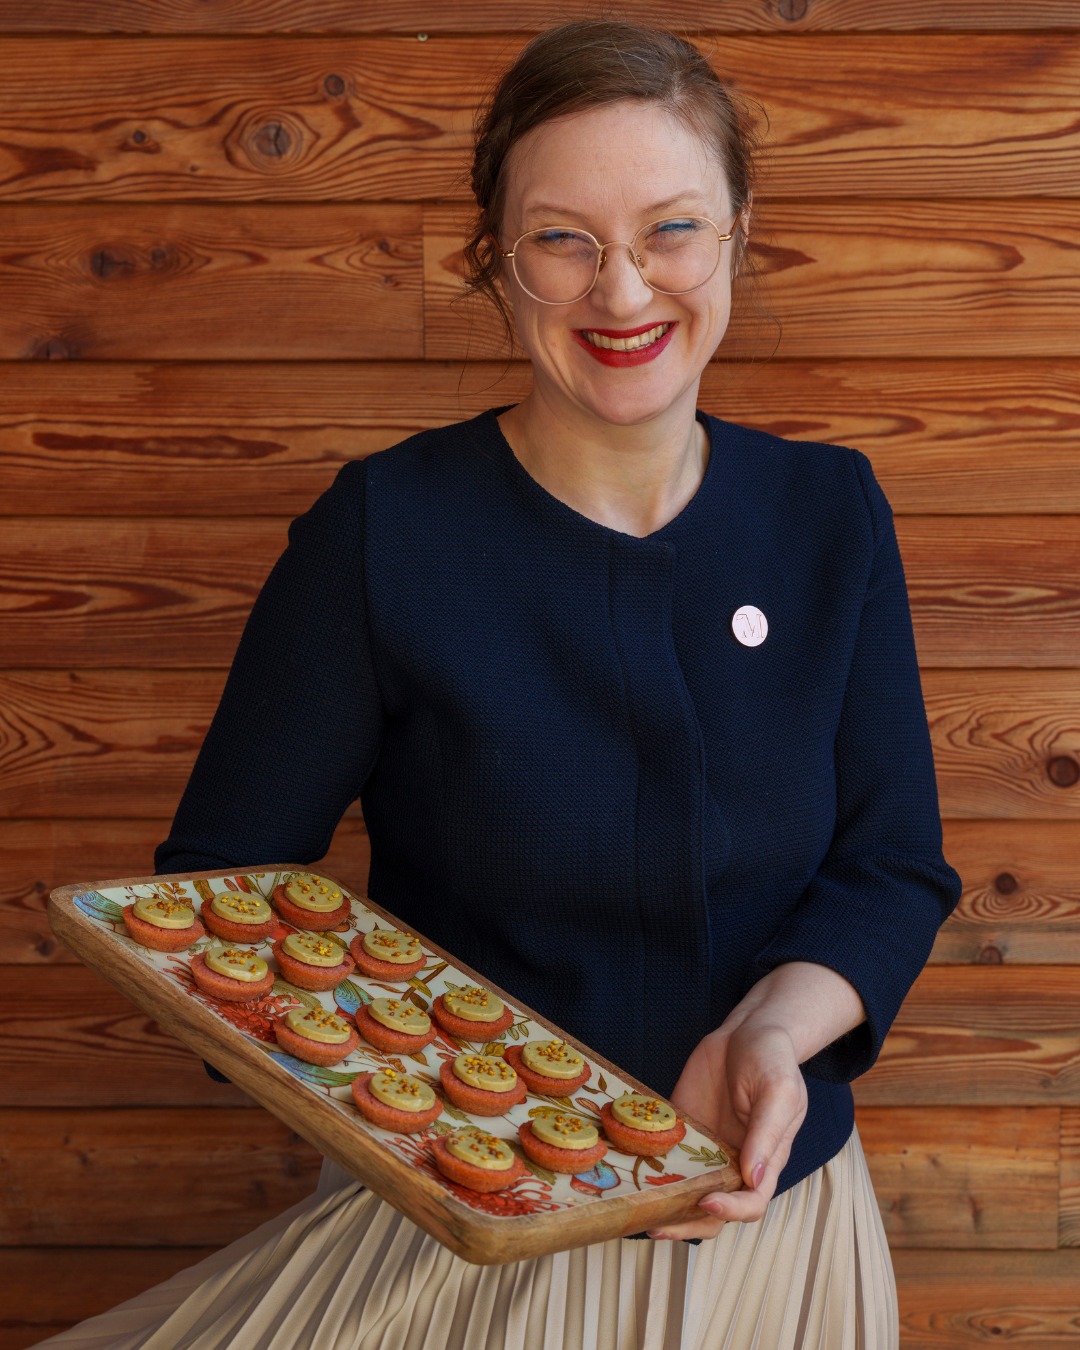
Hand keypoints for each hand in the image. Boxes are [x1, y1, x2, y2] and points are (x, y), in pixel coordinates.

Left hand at [647, 1018, 807, 1241]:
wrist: (747, 1030)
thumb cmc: (773, 1060)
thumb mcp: (779, 1091)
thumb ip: (767, 1134)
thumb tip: (754, 1177)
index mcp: (765, 1160)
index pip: (750, 1202)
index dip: (730, 1210)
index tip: (707, 1200)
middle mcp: (733, 1162)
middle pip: (712, 1210)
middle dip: (686, 1224)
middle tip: (657, 1224)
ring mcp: (705, 1149)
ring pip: (685, 1192)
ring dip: (664, 1206)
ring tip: (637, 1211)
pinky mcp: (681, 1130)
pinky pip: (663, 1156)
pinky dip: (647, 1168)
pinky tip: (624, 1172)